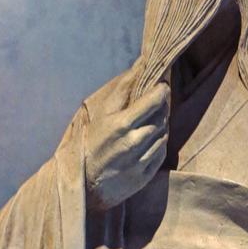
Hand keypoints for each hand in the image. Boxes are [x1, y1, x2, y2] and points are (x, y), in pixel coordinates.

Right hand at [85, 81, 169, 211]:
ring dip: (160, 126)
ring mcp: (141, 160)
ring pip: (164, 134)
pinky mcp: (146, 175)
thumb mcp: (100, 113)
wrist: (84, 184)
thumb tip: (141, 64)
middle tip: (155, 103)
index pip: (155, 100)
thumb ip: (122, 89)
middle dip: (161, 108)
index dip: (162, 90)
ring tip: (147, 124)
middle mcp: (134, 142)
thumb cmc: (90, 143)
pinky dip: (158, 144)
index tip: (162, 86)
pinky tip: (147, 142)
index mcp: (122, 124)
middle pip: (162, 117)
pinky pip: (162, 152)